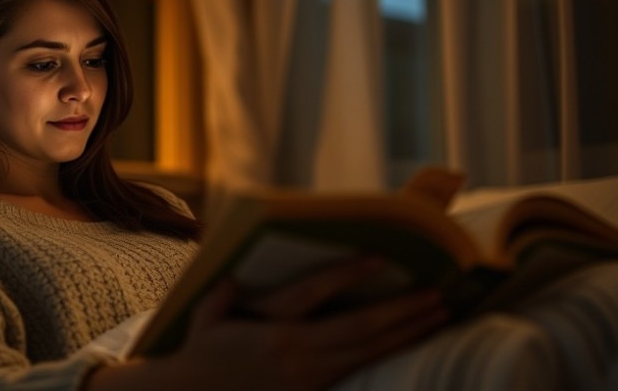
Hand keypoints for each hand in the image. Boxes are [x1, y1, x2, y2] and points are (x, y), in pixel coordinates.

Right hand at [170, 257, 447, 390]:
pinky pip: (358, 371)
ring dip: (406, 334)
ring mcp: (310, 379)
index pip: (321, 297)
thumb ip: (222, 292)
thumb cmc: (200, 354)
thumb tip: (235, 268)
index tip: (381, 259)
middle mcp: (299, 357)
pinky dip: (386, 354)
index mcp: (274, 332)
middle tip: (438, 294)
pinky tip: (408, 342)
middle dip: (403, 312)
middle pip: (361, 331)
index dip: (352, 277)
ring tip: (438, 315)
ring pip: (368, 354)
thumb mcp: (205, 317)